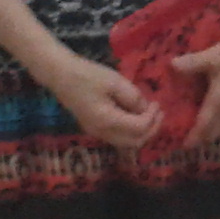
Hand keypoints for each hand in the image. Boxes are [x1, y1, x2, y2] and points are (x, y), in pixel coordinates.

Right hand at [46, 51, 160, 150]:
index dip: (152, 118)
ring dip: (142, 132)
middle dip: (151, 130)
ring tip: (150, 115)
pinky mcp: (94, 128)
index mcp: (107, 121)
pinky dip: (131, 131)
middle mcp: (102, 133)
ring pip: (127, 143)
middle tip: (159, 113)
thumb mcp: (115, 81)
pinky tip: (135, 115)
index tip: (157, 104)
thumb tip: (145, 109)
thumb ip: (133, 97)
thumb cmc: (87, 75)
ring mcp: (97, 133)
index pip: (139, 128)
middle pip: (135, 142)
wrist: (60, 74)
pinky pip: (118, 137)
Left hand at [174, 25, 219, 145]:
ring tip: (201, 136)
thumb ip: (191, 63)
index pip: (205, 124)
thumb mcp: (212, 56)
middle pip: (215, 131)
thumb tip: (171, 65)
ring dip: (213, 134)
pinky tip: (218, 124)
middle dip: (202, 138)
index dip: (195, 136)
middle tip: (188, 141)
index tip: (185, 145)